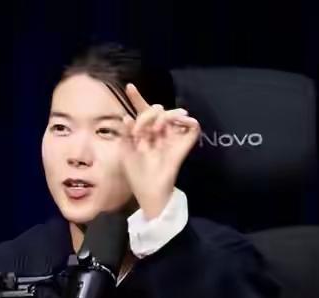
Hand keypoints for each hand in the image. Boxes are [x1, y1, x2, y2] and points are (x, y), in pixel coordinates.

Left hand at [121, 83, 200, 218]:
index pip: (141, 112)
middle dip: (147, 114)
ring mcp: (172, 137)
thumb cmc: (136, 174)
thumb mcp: (125, 152)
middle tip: (141, 130)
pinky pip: (193, 126)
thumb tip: (127, 117)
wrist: (150, 191)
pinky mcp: (185, 144)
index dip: (136, 99)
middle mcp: (158, 132)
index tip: (129, 86)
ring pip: (172, 114)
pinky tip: (180, 122)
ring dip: (163, 117)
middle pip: (156, 110)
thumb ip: (126, 133)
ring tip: (155, 130)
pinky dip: (188, 122)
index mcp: (143, 133)